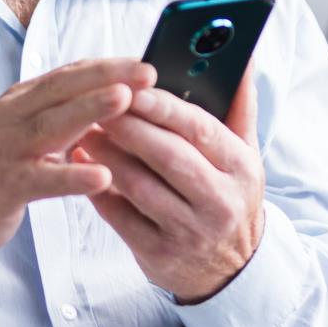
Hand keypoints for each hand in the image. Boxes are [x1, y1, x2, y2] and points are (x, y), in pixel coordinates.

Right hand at [0, 58, 155, 256]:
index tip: (144, 62)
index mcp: (24, 100)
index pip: (69, 74)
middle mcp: (14, 116)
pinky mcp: (5, 185)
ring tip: (125, 100)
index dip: (108, 66)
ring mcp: (8, 150)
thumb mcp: (28, 127)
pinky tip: (101, 177)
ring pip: (51, 125)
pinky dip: (71, 177)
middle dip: (106, 77)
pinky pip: (41, 180)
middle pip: (62, 89)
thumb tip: (117, 94)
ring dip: (90, 109)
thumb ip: (64, 111)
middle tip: (147, 73)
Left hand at [73, 66, 263, 301]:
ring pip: (139, 186)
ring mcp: (188, 231)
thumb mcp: (245, 155)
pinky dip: (97, 188)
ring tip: (84, 131)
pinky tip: (82, 166)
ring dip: (107, 155)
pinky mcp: (158, 253)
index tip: (133, 87)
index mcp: (241, 169)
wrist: (230, 270)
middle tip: (98, 104)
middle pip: (167, 156)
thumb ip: (240, 105)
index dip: (163, 107)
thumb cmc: (229, 196)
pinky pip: (120, 216)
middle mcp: (219, 202)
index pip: (200, 129)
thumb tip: (243, 57)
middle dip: (129, 126)